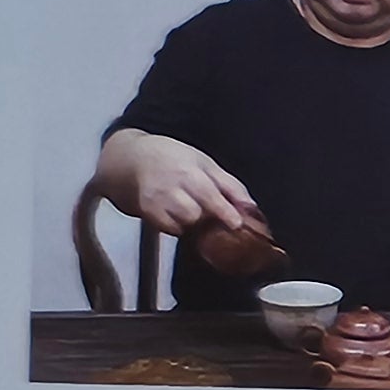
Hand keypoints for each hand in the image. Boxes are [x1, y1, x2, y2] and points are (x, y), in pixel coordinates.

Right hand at [101, 132, 262, 244]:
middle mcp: (170, 188)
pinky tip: (182, 216)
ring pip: (183, 225)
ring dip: (196, 225)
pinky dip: (180, 228)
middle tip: (216, 216)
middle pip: (195, 215)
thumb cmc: (177, 160)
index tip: (237, 224)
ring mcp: (156, 201)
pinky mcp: (147, 212)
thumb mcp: (208, 165)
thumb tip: (251, 208)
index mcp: (189, 173)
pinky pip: (170, 230)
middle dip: (210, 219)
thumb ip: (231, 186)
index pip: (209, 195)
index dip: (225, 212)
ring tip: (198, 213)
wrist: (138, 159)